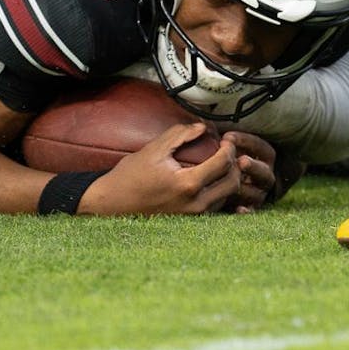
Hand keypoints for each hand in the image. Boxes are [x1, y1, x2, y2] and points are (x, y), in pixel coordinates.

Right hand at [81, 123, 239, 214]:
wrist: (113, 203)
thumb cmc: (130, 176)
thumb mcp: (154, 149)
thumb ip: (180, 135)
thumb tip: (202, 128)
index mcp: (187, 184)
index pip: (222, 163)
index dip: (229, 148)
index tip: (226, 139)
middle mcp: (195, 204)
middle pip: (233, 183)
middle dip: (235, 164)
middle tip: (228, 150)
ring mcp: (194, 215)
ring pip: (228, 196)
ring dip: (230, 178)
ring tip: (222, 163)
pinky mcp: (191, 221)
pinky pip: (217, 206)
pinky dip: (221, 191)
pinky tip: (215, 180)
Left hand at [219, 131, 278, 212]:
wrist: (219, 183)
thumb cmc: (217, 157)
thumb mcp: (221, 145)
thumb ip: (217, 134)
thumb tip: (202, 122)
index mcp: (260, 156)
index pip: (261, 147)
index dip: (247, 141)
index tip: (227, 137)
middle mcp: (262, 175)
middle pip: (265, 171)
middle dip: (254, 165)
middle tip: (241, 161)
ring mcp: (256, 193)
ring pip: (258, 192)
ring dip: (248, 188)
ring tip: (238, 184)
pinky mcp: (248, 208)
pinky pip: (250, 210)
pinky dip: (246, 209)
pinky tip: (238, 208)